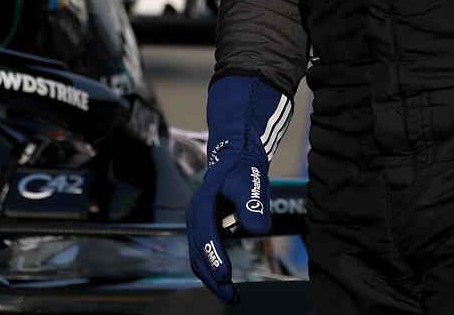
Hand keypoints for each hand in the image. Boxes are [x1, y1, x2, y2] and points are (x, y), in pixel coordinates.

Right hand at [186, 75, 291, 303]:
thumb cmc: (243, 168)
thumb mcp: (250, 178)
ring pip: (198, 257)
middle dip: (212, 277)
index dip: (214, 256)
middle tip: (231, 296)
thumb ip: (253, 201)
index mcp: (202, 205)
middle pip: (197, 252)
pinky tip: (226, 280)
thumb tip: (257, 228)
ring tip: (230, 296)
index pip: (206, 235)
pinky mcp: (206, 230)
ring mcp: (199, 225)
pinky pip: (204, 253)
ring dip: (211, 278)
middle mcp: (195, 217)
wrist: (237, 157)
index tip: (226, 275)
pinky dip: (212, 269)